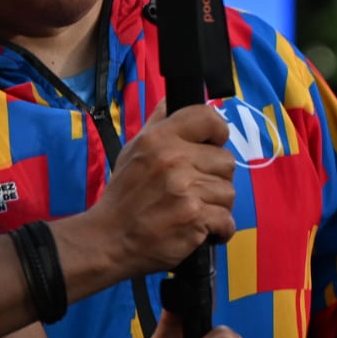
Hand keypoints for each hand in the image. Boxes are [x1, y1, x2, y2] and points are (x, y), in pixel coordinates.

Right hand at [82, 104, 236, 276]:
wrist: (107, 240)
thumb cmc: (124, 195)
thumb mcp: (133, 150)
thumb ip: (158, 123)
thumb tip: (174, 98)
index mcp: (159, 138)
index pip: (207, 117)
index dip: (217, 131)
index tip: (213, 144)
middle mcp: (173, 160)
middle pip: (227, 161)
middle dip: (215, 178)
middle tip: (192, 190)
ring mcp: (185, 190)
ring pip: (229, 192)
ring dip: (216, 206)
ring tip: (191, 211)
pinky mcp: (194, 218)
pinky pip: (227, 221)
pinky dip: (218, 230)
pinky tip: (198, 229)